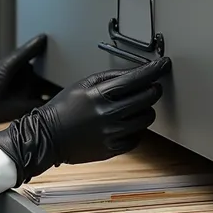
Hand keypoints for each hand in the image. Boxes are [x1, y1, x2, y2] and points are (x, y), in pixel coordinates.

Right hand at [0, 57, 171, 185]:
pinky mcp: (113, 148)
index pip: (136, 79)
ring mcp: (113, 133)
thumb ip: (109, 77)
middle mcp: (109, 113)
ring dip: (145, 110)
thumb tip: (135, 72)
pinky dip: (135, 129)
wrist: (47, 137)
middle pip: (148, 98)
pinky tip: (123, 124)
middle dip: (153, 90)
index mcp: (99, 94)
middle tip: (151, 87)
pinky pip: (137, 137)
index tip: (164, 64)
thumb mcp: (82, 85)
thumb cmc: (63, 108)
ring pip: (147, 118)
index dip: (154, 70)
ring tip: (132, 107)